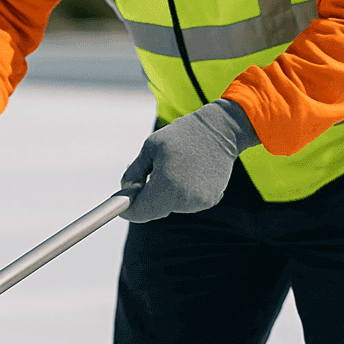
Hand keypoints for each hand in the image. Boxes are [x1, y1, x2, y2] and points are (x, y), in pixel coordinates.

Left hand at [119, 100, 258, 222]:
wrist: (219, 131)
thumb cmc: (182, 135)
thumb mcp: (150, 148)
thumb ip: (134, 172)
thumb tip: (125, 190)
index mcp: (166, 186)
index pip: (141, 212)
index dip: (129, 210)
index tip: (123, 204)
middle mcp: (183, 199)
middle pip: (156, 211)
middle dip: (147, 199)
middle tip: (146, 178)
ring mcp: (199, 202)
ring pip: (171, 206)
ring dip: (166, 195)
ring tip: (174, 168)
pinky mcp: (211, 200)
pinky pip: (188, 202)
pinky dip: (183, 192)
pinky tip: (189, 172)